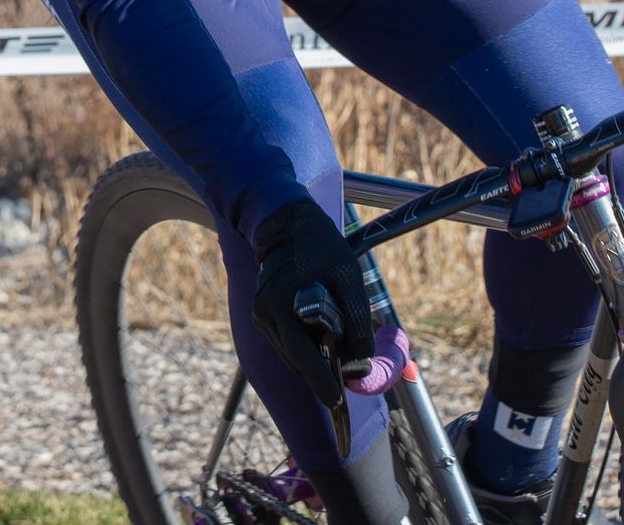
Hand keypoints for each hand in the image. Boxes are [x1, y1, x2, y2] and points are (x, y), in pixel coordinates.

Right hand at [250, 198, 372, 407]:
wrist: (287, 223)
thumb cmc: (320, 246)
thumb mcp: (348, 276)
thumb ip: (356, 317)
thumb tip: (362, 357)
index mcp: (280, 304)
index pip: (301, 355)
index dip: (320, 380)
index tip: (336, 401)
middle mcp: (265, 314)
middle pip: (296, 359)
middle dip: (320, 374)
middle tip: (343, 387)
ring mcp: (261, 316)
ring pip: (291, 354)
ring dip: (313, 360)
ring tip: (337, 361)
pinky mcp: (264, 315)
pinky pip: (287, 342)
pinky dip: (305, 347)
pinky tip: (322, 342)